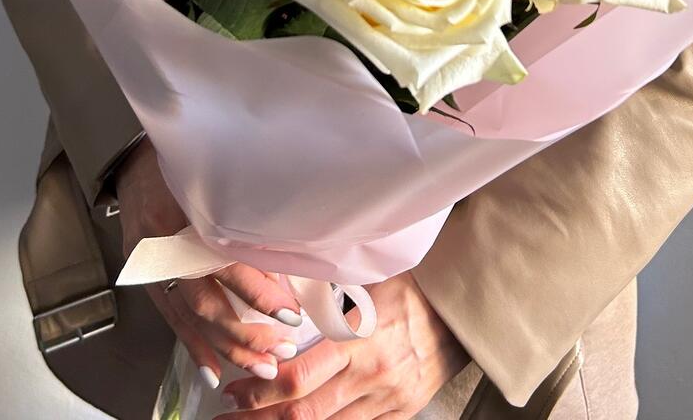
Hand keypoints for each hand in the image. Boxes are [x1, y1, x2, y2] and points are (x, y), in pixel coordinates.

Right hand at [116, 138, 304, 386]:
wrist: (129, 158)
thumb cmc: (183, 160)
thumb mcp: (216, 178)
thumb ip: (242, 216)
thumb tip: (282, 259)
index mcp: (187, 215)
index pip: (226, 263)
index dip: (259, 292)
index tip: (290, 313)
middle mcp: (166, 244)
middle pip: (207, 301)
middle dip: (246, 333)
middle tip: (280, 351)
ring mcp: (152, 263)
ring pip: (191, 317)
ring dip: (225, 346)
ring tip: (259, 365)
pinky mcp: (146, 274)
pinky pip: (170, 318)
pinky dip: (192, 345)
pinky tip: (211, 369)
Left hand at [217, 272, 468, 419]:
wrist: (460, 308)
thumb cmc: (411, 288)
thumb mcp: (365, 285)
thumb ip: (326, 299)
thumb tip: (281, 298)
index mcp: (359, 341)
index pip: (298, 378)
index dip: (261, 390)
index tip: (235, 390)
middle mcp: (371, 377)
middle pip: (305, 414)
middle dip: (262, 418)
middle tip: (232, 416)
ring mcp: (388, 400)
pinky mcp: (402, 413)